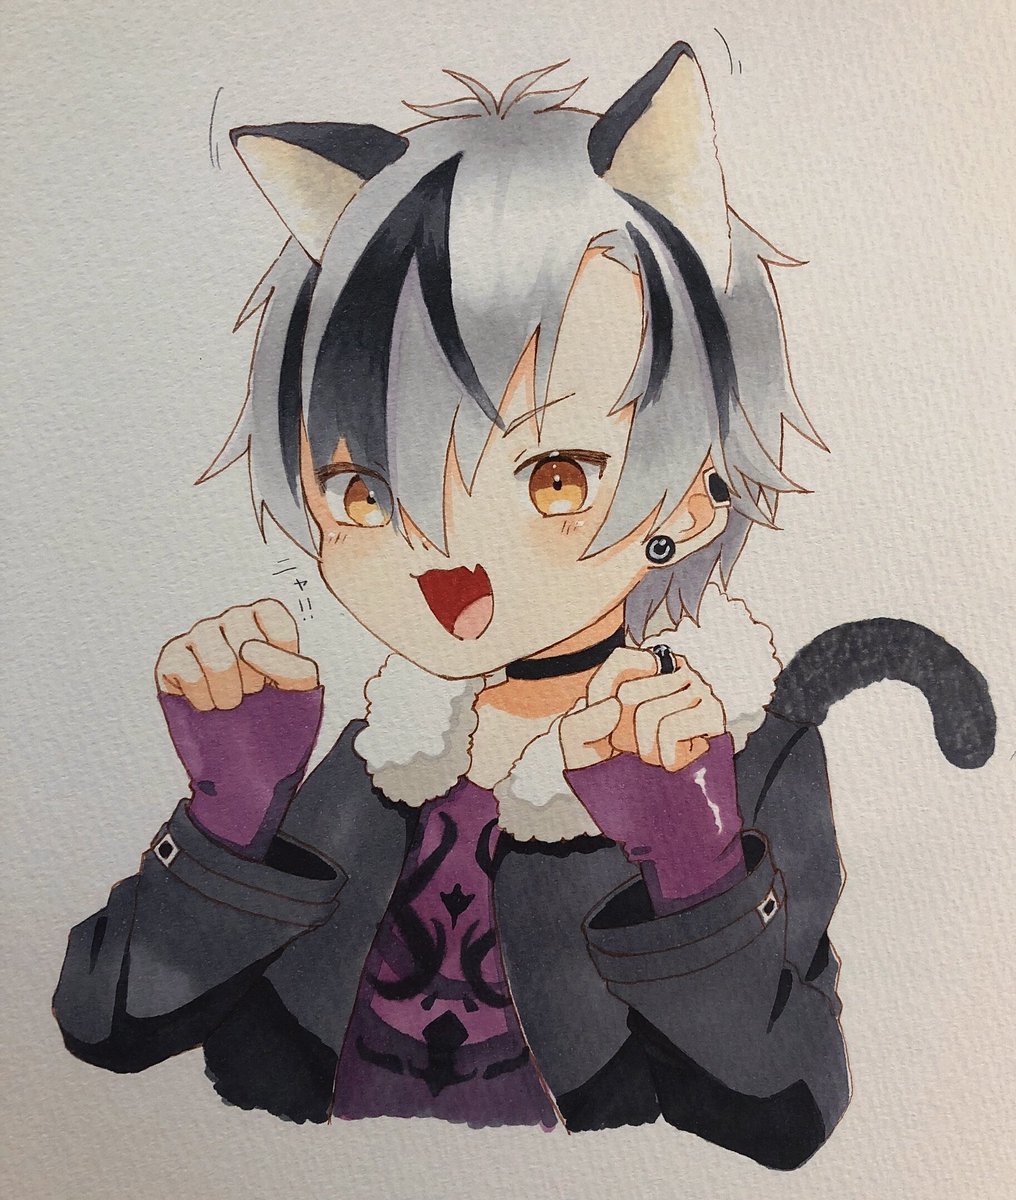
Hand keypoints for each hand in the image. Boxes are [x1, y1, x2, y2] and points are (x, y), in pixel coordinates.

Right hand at [155, 599, 319, 710]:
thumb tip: (247, 649)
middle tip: (251, 692)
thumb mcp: (300, 690)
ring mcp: (200, 634)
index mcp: (266, 616)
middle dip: (253, 682)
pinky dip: (204, 700)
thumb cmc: (275, 707)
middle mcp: (232, 619)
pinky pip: (189, 675)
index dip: (281, 666)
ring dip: (228, 695)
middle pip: (246, 645)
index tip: (277, 678)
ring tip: (229, 700)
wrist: (246, 744)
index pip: (280, 632)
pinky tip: (207, 702)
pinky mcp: (172, 656)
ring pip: (218, 661)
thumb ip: (293, 668)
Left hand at [560, 647, 725, 771]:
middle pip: (628, 693)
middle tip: (634, 749)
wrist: (657, 813)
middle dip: (622, 732)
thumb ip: (576, 724)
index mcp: (644, 668)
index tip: (606, 724)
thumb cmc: (617, 770)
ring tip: (655, 757)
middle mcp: (674, 670)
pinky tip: (672, 763)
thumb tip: (613, 706)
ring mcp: (697, 690)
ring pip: (649, 713)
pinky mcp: (712, 714)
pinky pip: (672, 727)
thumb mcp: (580, 747)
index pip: (620, 660)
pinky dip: (664, 755)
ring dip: (644, 750)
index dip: (603, 693)